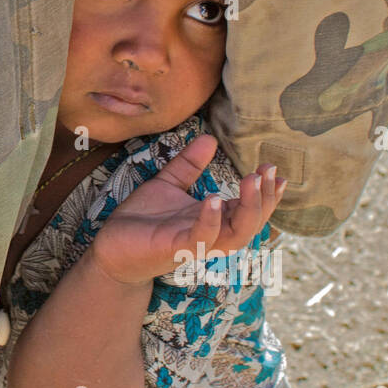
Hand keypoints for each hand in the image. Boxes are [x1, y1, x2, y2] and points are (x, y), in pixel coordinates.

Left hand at [85, 133, 285, 286]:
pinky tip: (215, 198)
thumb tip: (210, 138)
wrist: (111, 248)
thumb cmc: (141, 221)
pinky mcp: (174, 248)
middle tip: (271, 170)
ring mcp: (194, 244)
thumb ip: (189, 165)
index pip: (249, 210)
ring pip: (235, 235)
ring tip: (253, 180)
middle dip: (265, 198)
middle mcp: (210, 235)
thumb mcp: (167, 184)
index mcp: (212, 220)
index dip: (266, 193)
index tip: (276, 170)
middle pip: (251, 223)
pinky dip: (211, 220)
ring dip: (248, 209)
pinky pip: (200, 238)